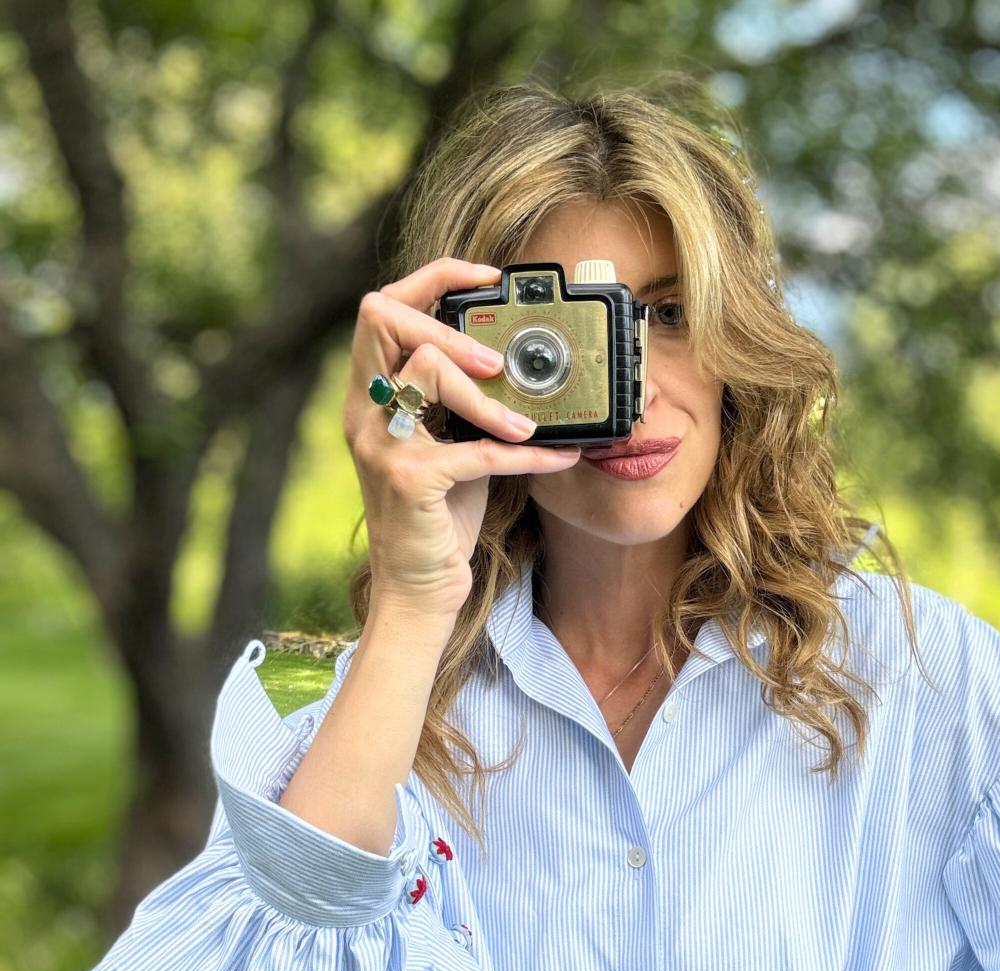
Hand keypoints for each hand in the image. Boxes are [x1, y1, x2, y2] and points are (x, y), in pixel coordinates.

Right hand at [341, 257, 582, 619]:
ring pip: (426, 372)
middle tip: (496, 361)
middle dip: (446, 323)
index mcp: (369, 394)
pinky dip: (525, 453)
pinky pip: (473, 450)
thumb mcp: (447, 443)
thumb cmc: (438, 514)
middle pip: (381, 317)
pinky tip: (559, 457)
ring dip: (487, 395)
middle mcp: (364, 411)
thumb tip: (522, 361)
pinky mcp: (409, 481)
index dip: (431, 278)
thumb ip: (462, 401)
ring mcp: (381, 444)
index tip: (486, 276)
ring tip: (527, 421)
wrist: (418, 588)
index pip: (381, 307)